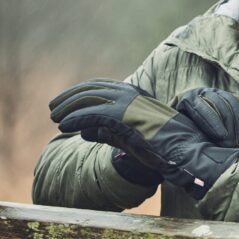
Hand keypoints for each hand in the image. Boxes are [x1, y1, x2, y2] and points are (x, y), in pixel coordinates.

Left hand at [49, 78, 238, 198]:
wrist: (185, 151)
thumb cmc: (164, 146)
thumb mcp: (131, 136)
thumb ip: (108, 131)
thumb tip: (84, 130)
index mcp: (135, 95)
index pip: (101, 87)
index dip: (80, 93)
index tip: (64, 102)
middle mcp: (130, 94)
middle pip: (91, 90)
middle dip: (70, 98)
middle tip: (53, 107)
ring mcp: (127, 104)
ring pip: (88, 100)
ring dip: (68, 108)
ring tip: (55, 118)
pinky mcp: (124, 118)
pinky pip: (92, 115)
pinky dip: (75, 119)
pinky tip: (64, 126)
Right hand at [172, 88, 238, 151]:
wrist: (167, 142)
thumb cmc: (199, 143)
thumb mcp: (223, 139)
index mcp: (225, 100)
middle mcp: (215, 93)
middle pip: (234, 104)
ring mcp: (201, 94)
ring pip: (221, 104)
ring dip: (228, 127)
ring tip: (231, 146)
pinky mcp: (187, 98)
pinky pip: (202, 107)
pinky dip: (212, 121)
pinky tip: (219, 136)